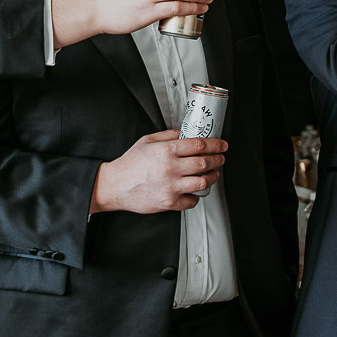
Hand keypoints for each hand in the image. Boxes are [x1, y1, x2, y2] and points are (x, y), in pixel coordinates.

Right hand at [91, 130, 226, 212]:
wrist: (114, 185)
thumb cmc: (129, 164)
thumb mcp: (147, 141)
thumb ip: (169, 135)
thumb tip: (186, 134)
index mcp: (166, 150)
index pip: (199, 145)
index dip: (215, 144)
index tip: (222, 145)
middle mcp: (170, 168)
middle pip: (205, 162)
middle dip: (218, 159)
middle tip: (221, 158)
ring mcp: (171, 186)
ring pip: (203, 181)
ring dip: (212, 177)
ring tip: (213, 174)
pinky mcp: (169, 202)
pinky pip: (192, 200)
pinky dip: (196, 196)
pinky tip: (194, 190)